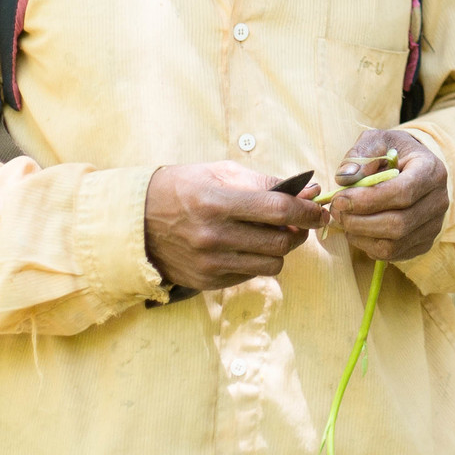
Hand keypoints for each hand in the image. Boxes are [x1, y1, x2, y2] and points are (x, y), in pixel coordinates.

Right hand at [144, 161, 326, 292]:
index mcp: (218, 202)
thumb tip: (308, 191)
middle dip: (298, 232)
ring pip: (272, 264)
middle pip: (281, 241)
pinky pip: (251, 275)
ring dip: (279, 250)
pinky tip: (244, 247)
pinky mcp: (207, 282)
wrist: (135, 222)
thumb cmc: (182, 189)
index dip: (307, 211)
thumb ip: (264, 183)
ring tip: (270, 236)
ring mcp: (210, 263)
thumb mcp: (219, 172)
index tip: (319, 210)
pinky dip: (256, 262)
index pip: (278, 210)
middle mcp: (215, 236)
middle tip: (296, 223)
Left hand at [326, 128, 447, 262]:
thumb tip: (345, 177)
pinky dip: (368, 245)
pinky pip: (392, 254)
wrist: (412, 167)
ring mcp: (434, 225)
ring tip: (344, 220)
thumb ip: (360, 154)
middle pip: (398, 224)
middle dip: (359, 221)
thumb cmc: (393, 153)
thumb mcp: (377, 140)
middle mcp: (439, 201)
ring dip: (360, 236)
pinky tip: (357, 229)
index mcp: (431, 171)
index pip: (402, 192)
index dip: (367, 200)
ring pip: (394, 244)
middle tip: (335, 211)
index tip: (339, 199)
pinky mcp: (423, 243)